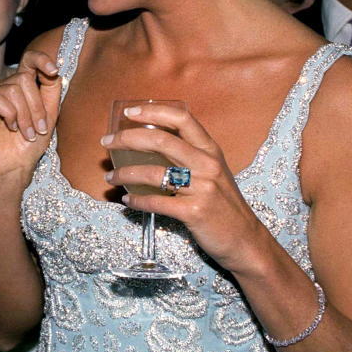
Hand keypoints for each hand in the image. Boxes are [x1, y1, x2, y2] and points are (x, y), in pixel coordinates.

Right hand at [0, 50, 60, 186]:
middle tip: (38, 128)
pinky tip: (10, 127)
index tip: (53, 70)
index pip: (30, 59)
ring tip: (26, 132)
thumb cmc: (32, 140)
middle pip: (23, 78)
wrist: (17, 164)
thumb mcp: (50, 114)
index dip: (41, 60)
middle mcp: (6, 85)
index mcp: (24, 84)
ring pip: (11, 90)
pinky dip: (9, 115)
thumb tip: (54, 69)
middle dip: (35, 106)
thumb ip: (51, 90)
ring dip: (24, 115)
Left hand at [102, 103, 267, 273]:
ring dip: (125, 174)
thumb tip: (150, 144)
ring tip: (110, 176)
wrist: (245, 240)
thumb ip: (190, 156)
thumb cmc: (224, 204)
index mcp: (210, 150)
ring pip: (154, 172)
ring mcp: (202, 188)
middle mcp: (207, 164)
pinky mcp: (195, 212)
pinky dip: (137, 201)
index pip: (182, 118)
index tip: (129, 112)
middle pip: (161, 140)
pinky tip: (127, 200)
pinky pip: (157, 202)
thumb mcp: (213, 172)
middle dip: (127, 139)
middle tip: (107, 143)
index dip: (153, 111)